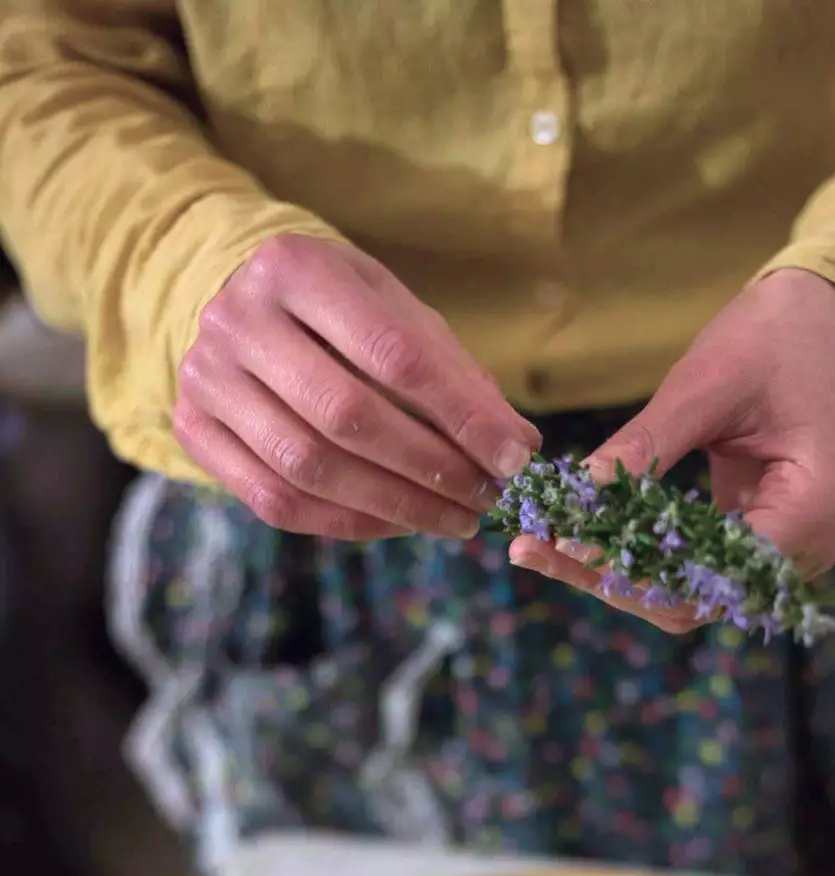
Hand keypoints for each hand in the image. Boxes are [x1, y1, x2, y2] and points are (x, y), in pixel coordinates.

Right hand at [174, 234, 539, 540]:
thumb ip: (454, 374)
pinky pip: (277, 501)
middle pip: (347, 417)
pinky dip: (348, 523)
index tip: (513, 458)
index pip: (393, 354)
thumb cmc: (337, 311)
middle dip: (430, 470)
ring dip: (394, 507)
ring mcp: (205, 379)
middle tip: (484, 499)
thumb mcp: (395, 312)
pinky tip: (397, 524)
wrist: (232, 300)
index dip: (460, 416)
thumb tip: (516, 447)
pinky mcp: (193, 431)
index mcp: (296, 267)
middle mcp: (237, 320)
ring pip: (308, 468)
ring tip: (452, 519)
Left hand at [510, 269, 834, 626]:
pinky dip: (631, 559)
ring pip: (684, 596)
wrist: (823, 328)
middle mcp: (805, 550)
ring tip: (537, 547)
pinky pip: (687, 572)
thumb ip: (648, 442)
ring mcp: (780, 556)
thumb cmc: (777, 343)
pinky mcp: (752, 546)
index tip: (567, 544)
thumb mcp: (707, 383)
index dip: (636, 568)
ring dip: (611, 576)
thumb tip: (580, 488)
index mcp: (811, 509)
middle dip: (608, 579)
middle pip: (693, 598)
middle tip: (530, 548)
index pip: (713, 573)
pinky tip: (572, 538)